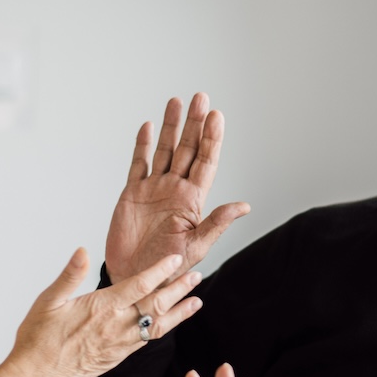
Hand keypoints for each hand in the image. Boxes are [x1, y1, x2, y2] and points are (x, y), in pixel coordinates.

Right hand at [7, 247, 203, 376]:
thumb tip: (82, 250)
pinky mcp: (119, 356)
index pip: (139, 285)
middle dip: (179, 290)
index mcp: (101, 308)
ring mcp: (120, 343)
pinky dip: (164, 329)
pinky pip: (148, 340)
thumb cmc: (38, 338)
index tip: (176, 259)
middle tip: (196, 276)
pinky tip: (170, 323)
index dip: (160, 271)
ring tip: (196, 301)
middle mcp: (116, 326)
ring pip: (158, 326)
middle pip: (156, 305)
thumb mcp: (48, 301)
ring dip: (179, 312)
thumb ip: (70, 275)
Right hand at [105, 92, 249, 284]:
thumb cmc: (167, 269)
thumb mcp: (196, 247)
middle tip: (201, 97)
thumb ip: (217, 223)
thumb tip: (244, 206)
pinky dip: (143, 145)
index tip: (216, 116)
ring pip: (164, 151)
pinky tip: (148, 126)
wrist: (135, 279)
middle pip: (187, 149)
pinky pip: (139, 164)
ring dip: (170, 127)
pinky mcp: (132, 194)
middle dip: (194, 123)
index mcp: (193, 201)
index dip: (211, 139)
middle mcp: (175, 190)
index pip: (205, 162)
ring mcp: (154, 189)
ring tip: (176, 101)